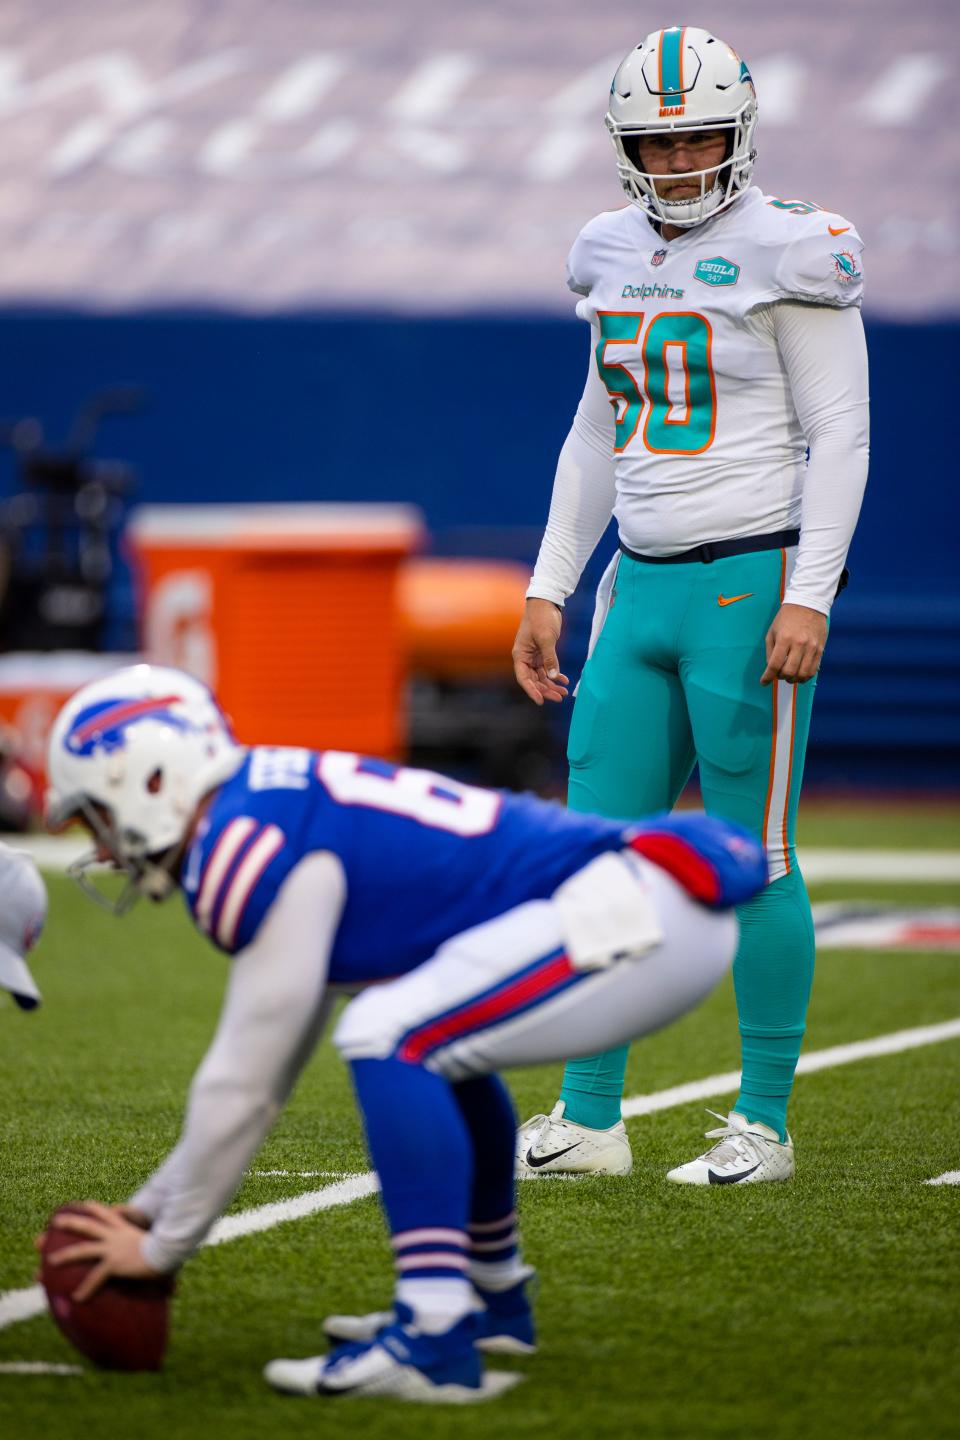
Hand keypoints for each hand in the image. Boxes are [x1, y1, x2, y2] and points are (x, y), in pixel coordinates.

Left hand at [43, 1200, 163, 1301]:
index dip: (95, 1208)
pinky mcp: (114, 1263)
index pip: (108, 1213)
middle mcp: (117, 1235)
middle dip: (71, 1221)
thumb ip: (158, 1258)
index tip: (84, 1204)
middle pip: (89, 1225)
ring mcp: (113, 1248)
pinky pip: (95, 1277)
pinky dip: (86, 1288)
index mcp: (126, 1229)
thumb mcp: (160, 1247)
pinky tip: (77, 1298)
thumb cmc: (170, 1250)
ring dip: (65, 1254)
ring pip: (83, 1249)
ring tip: (49, 1261)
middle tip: (55, 1222)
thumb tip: (173, 1284)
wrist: (170, 1251)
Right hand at [512, 599, 569, 705]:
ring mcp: (534, 656)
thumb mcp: (546, 638)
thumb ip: (549, 658)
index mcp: (520, 655)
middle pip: (533, 680)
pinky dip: (556, 675)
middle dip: (546, 690)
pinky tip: (565, 680)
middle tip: (559, 698)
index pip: (523, 678)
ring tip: (565, 692)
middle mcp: (525, 658)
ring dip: (552, 685)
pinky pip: (548, 668)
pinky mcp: (543, 652)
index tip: (540, 702)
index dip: (531, 691)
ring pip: (542, 676)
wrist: (546, 603)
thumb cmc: (541, 618)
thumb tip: (553, 677)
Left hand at [761, 603, 826, 685]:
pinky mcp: (820, 649)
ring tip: (789, 676)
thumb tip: (771, 669)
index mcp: (784, 639)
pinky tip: (799, 674)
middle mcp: (799, 644)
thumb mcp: (772, 632)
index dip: (767, 676)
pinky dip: (805, 676)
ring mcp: (811, 647)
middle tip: (778, 675)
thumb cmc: (787, 618)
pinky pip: (813, 670)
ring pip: (802, 674)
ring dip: (793, 679)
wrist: (808, 605)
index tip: (764, 682)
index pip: (774, 664)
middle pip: (789, 671)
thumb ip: (770, 651)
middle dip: (781, 677)